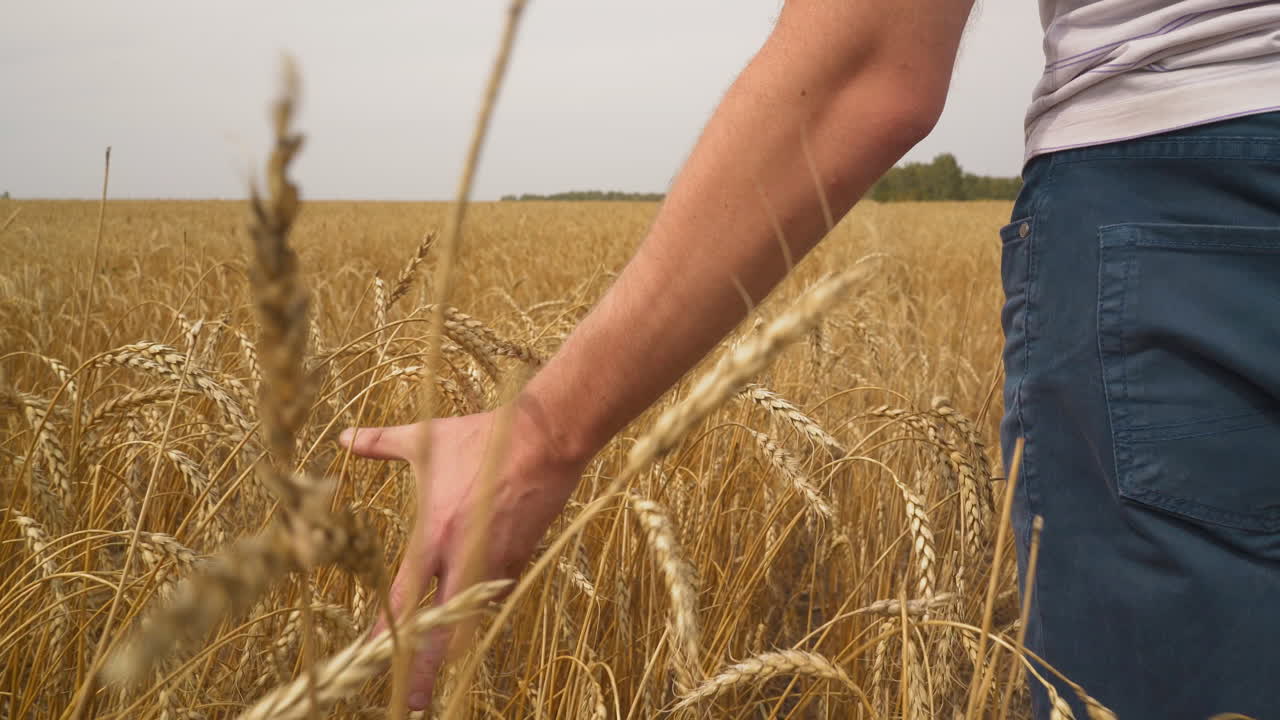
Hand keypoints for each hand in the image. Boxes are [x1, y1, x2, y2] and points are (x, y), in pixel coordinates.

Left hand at [339, 403, 585, 709]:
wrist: (546, 439)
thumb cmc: (484, 437)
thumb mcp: (428, 438)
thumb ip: (381, 442)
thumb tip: (343, 436)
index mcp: (434, 534)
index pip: (404, 595)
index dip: (387, 632)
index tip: (371, 659)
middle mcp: (464, 557)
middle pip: (441, 627)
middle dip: (425, 668)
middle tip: (411, 702)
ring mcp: (496, 562)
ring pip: (471, 618)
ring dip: (453, 647)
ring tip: (436, 678)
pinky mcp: (520, 559)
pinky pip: (494, 595)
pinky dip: (479, 612)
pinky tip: (468, 627)